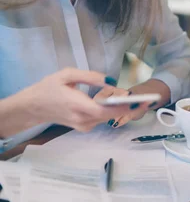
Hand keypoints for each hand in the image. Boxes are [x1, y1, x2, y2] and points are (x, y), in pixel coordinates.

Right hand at [23, 68, 148, 131]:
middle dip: (130, 108)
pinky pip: (102, 118)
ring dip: (121, 108)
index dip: (126, 108)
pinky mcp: (84, 127)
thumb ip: (90, 77)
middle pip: (112, 116)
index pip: (107, 111)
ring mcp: (83, 126)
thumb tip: (112, 81)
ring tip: (135, 98)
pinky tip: (117, 101)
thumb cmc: (48, 88)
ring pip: (108, 117)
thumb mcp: (67, 75)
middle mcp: (83, 120)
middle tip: (147, 99)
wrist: (31, 107)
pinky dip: (111, 110)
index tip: (141, 102)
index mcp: (78, 106)